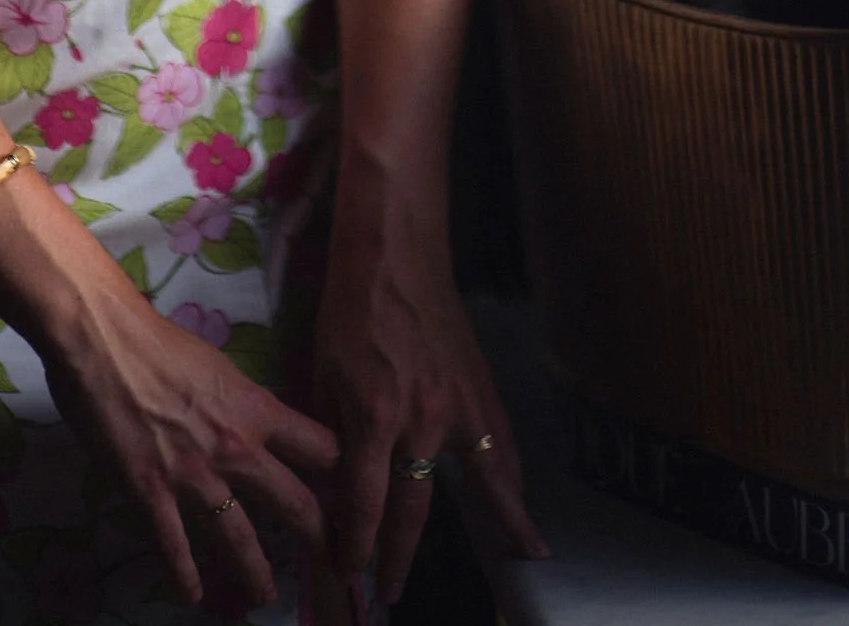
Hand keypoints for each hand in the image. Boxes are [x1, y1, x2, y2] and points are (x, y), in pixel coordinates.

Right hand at [38, 277, 338, 614]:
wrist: (104, 338)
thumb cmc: (159, 340)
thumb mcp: (219, 367)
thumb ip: (241, 402)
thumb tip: (253, 424)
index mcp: (255, 408)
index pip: (320, 447)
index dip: (342, 475)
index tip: (351, 497)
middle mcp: (235, 447)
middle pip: (294, 502)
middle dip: (318, 538)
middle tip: (333, 564)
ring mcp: (193, 474)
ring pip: (238, 538)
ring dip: (255, 573)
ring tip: (264, 597)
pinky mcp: (149, 491)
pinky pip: (173, 545)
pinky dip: (185, 575)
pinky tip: (193, 595)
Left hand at [312, 236, 547, 606]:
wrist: (396, 257)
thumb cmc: (349, 311)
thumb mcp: (324, 375)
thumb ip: (333, 438)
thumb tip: (334, 493)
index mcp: (375, 416)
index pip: (364, 503)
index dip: (354, 545)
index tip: (347, 574)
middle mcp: (422, 422)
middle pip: (413, 509)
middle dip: (397, 556)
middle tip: (390, 593)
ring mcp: (460, 408)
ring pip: (479, 486)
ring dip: (489, 530)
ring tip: (505, 570)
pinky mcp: (482, 392)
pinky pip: (502, 450)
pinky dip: (515, 486)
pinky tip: (524, 515)